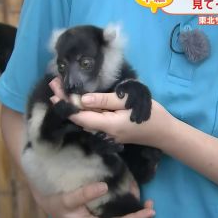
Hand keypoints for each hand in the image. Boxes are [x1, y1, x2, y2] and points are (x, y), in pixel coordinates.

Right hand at [32, 181, 154, 217]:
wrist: (47, 203)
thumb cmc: (55, 203)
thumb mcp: (66, 200)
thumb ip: (83, 195)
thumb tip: (104, 187)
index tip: (148, 211)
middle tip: (151, 206)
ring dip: (134, 215)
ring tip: (148, 205)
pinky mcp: (98, 215)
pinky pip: (115, 216)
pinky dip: (127, 211)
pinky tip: (135, 203)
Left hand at [49, 77, 173, 147]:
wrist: (164, 132)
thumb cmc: (149, 114)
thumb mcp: (127, 102)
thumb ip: (104, 100)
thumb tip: (82, 99)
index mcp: (107, 125)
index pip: (79, 116)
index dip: (64, 105)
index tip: (53, 91)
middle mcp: (103, 132)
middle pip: (79, 117)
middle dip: (65, 101)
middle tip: (53, 84)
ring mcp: (106, 134)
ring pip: (84, 119)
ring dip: (72, 105)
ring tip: (61, 89)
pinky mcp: (110, 132)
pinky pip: (92, 120)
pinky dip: (83, 110)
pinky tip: (78, 100)